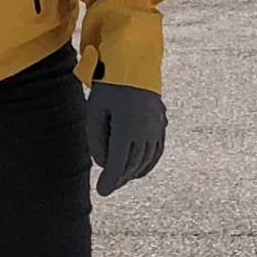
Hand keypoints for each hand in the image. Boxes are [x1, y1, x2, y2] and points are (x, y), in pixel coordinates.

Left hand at [88, 79, 166, 195]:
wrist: (135, 63)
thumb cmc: (109, 86)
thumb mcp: (95, 111)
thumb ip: (96, 139)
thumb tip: (102, 163)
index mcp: (127, 128)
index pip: (118, 163)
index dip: (110, 180)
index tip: (102, 192)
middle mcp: (145, 131)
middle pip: (133, 164)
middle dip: (120, 178)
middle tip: (108, 186)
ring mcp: (156, 128)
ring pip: (146, 160)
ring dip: (133, 172)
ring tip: (121, 178)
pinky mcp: (162, 123)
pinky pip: (156, 151)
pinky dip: (147, 163)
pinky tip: (139, 168)